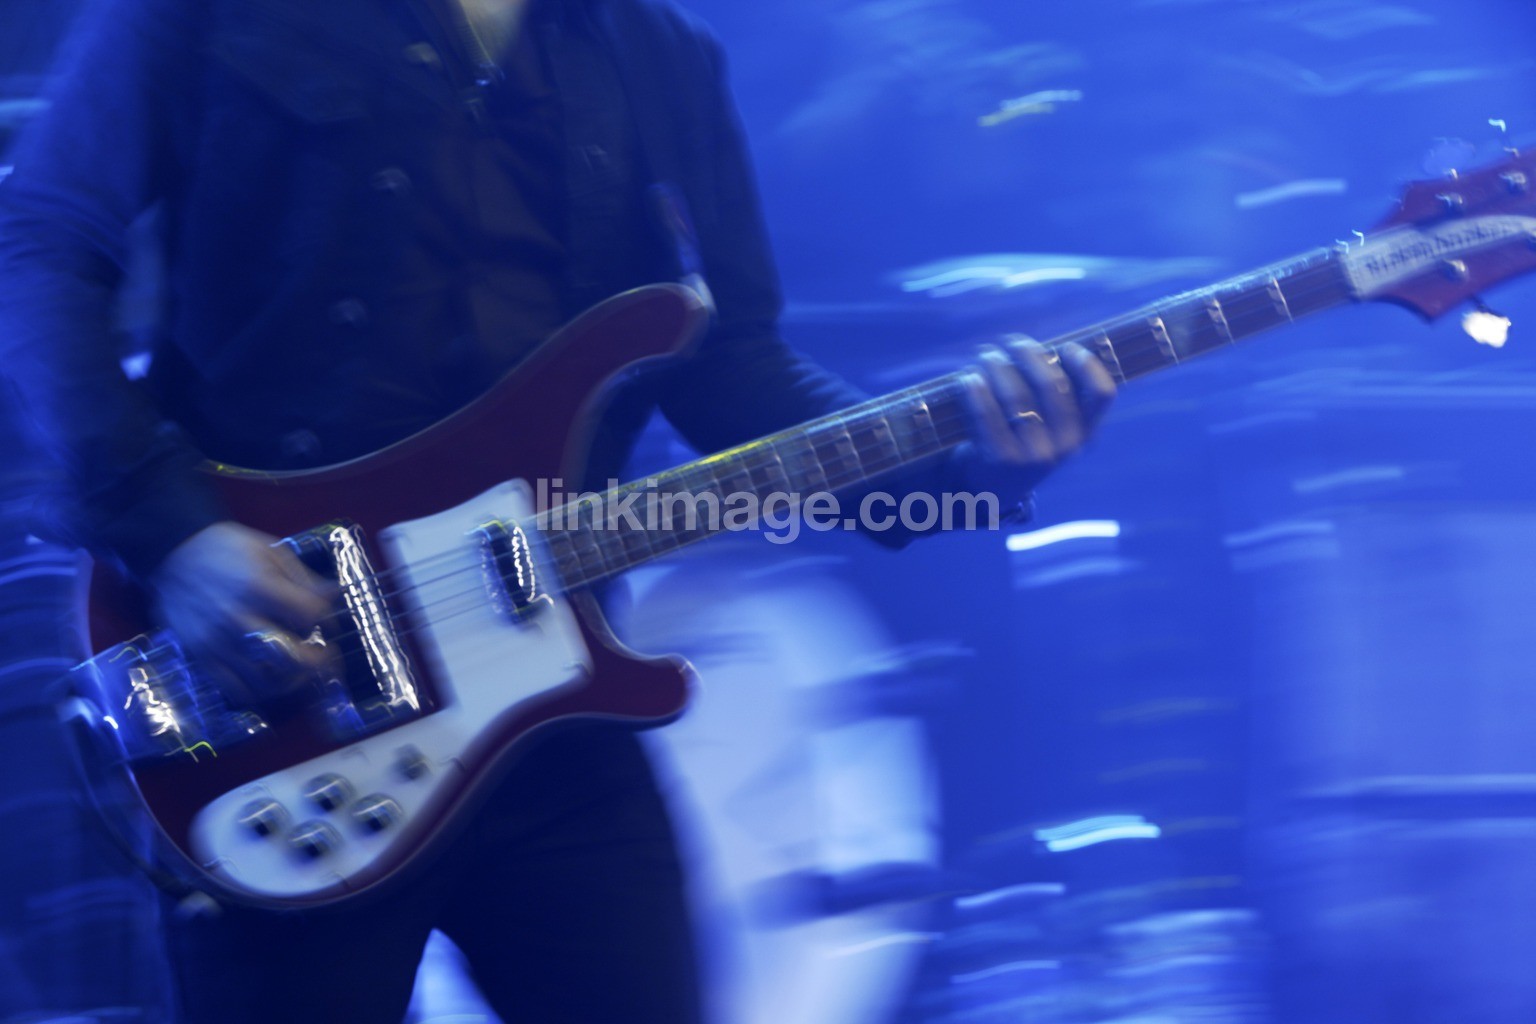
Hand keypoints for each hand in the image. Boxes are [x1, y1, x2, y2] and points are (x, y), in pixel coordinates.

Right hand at [150, 521, 338, 701]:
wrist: (174, 552)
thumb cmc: (227, 549)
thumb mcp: (270, 551)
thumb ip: (304, 578)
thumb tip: (334, 596)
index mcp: (259, 588)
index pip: (309, 615)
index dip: (327, 619)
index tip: (327, 619)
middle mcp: (239, 620)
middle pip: (293, 658)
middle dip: (319, 660)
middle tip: (325, 655)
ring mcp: (219, 643)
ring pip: (267, 681)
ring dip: (292, 679)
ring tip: (299, 669)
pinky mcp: (202, 657)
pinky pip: (236, 690)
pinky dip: (260, 691)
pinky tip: (269, 677)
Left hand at [960, 336, 1115, 502]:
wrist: (991, 489)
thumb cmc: (1021, 441)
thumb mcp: (1049, 425)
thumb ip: (1053, 393)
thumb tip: (1039, 347)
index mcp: (1084, 433)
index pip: (1102, 394)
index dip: (1086, 364)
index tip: (1065, 347)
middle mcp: (1066, 446)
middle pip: (1051, 384)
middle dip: (1027, 353)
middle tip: (1009, 342)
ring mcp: (1035, 454)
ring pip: (1016, 395)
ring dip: (997, 366)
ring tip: (985, 356)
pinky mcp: (1002, 458)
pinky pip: (987, 412)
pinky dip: (975, 389)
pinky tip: (968, 378)